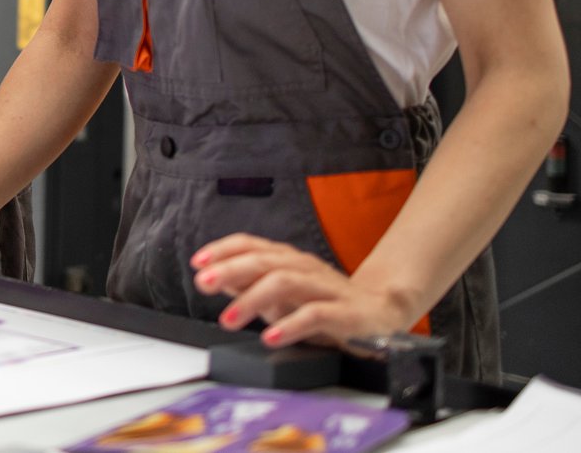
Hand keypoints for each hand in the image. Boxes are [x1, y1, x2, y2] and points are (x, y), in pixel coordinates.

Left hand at [192, 233, 421, 349]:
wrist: (382, 313)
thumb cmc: (325, 303)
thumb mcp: (281, 296)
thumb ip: (251, 287)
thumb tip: (217, 280)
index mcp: (288, 259)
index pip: (251, 245)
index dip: (223, 250)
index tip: (198, 264)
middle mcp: (305, 267)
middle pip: (264, 261)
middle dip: (230, 270)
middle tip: (205, 285)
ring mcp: (325, 288)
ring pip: (286, 283)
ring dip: (252, 299)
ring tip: (229, 319)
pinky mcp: (345, 313)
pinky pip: (316, 315)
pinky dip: (290, 325)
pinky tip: (271, 337)